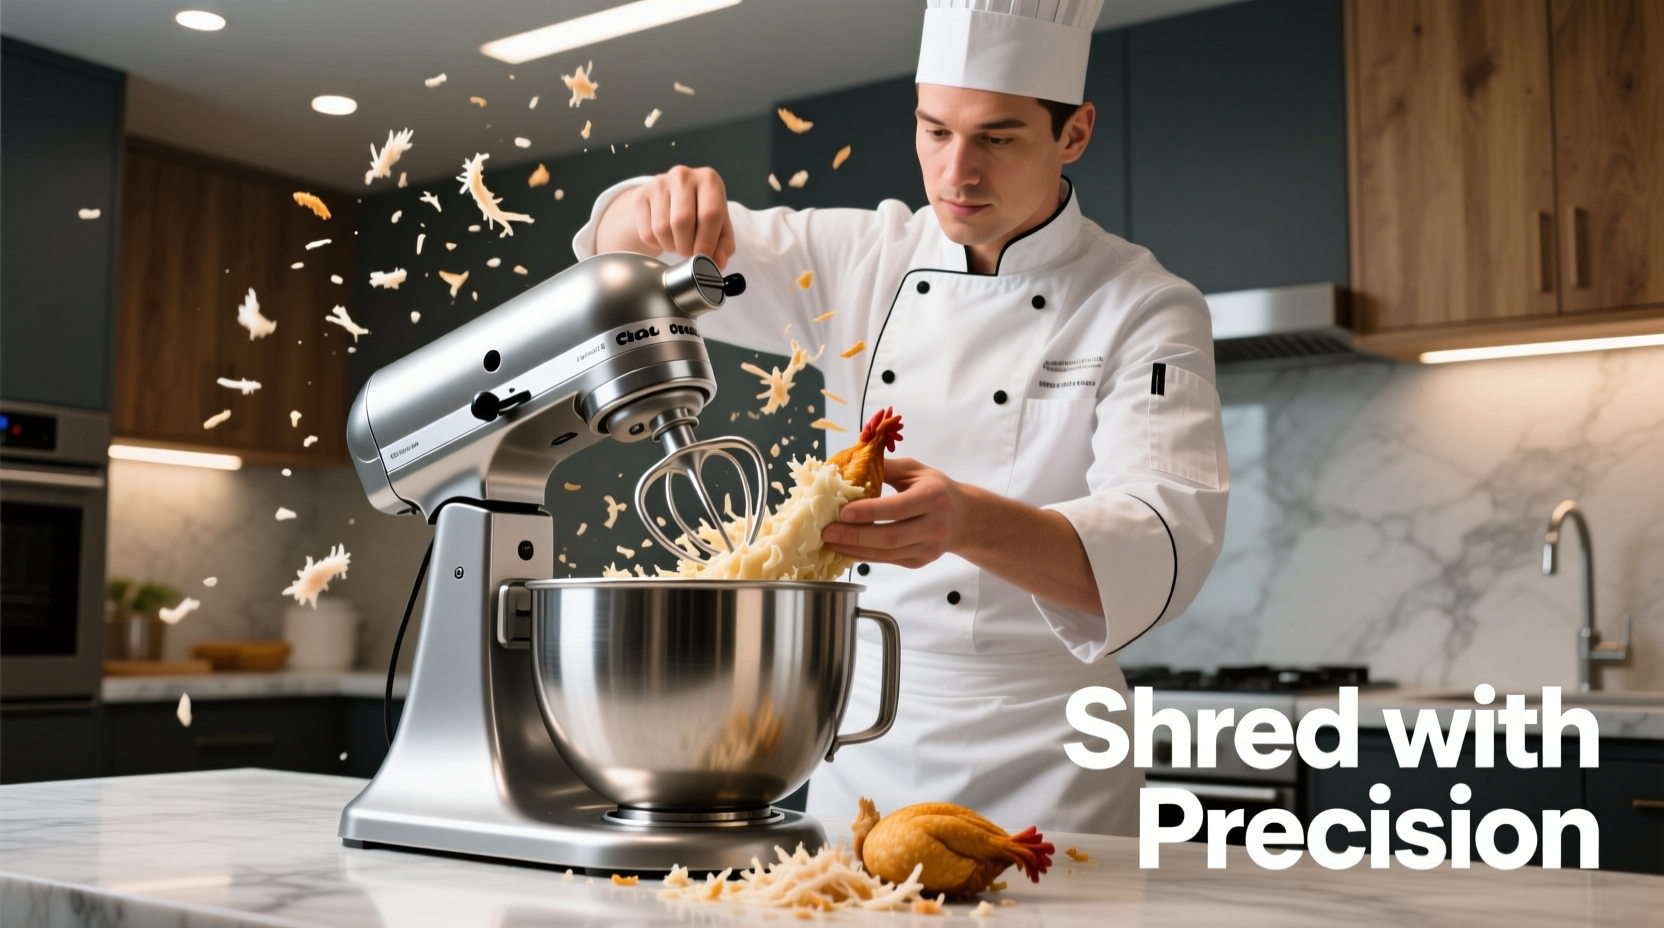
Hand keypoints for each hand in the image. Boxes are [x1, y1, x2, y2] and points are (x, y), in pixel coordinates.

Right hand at [597, 166, 735, 268]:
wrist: (671, 199)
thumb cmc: (700, 212)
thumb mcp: (720, 226)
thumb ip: (724, 245)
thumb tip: (719, 262)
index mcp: (709, 179)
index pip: (710, 213)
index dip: (707, 241)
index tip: (705, 257)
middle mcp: (683, 176)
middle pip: (682, 221)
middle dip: (686, 247)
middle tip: (689, 253)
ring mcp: (659, 183)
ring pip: (662, 228)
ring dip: (671, 246)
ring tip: (678, 243)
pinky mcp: (640, 195)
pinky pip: (647, 232)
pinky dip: (656, 244)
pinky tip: (664, 237)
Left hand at [821, 457, 963, 567]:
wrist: (964, 517)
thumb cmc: (935, 489)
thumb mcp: (915, 470)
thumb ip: (885, 467)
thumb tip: (850, 467)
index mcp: (934, 497)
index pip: (897, 508)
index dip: (869, 512)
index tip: (843, 512)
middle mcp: (935, 526)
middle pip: (890, 536)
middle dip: (855, 536)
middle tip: (828, 531)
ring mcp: (929, 548)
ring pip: (886, 553)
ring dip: (855, 549)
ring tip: (831, 541)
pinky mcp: (920, 561)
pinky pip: (888, 560)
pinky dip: (864, 555)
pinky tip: (847, 548)